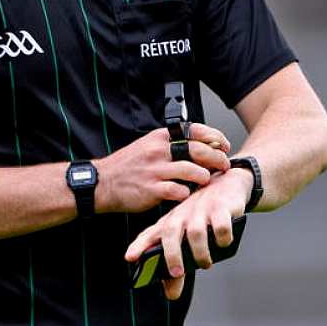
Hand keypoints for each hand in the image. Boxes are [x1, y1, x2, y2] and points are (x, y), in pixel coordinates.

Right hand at [95, 124, 230, 213]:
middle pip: (198, 150)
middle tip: (224, 165)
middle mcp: (158, 151)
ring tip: (206, 180)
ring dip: (204, 177)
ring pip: (192, 171)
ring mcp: (155, 170)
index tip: (223, 145)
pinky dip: (186, 193)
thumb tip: (200, 146)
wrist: (102, 183)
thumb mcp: (147, 146)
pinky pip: (178, 191)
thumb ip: (170, 145)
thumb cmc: (127, 166)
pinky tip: (186, 194)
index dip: (214, 137)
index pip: (194, 131)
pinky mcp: (151, 189)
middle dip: (216, 158)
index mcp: (159, 137)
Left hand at [124, 167, 253, 299]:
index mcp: (170, 223)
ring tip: (205, 263)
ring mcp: (201, 211)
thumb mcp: (187, 238)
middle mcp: (182, 216)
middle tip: (176, 273)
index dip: (139, 246)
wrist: (228, 184)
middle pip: (170, 233)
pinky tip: (224, 243)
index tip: (130, 258)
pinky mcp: (221, 208)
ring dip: (200, 253)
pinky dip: (223, 238)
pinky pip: (220, 226)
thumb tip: (171, 294)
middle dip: (171, 254)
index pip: (150, 234)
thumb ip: (179, 266)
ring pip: (195, 232)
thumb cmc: (202, 215)